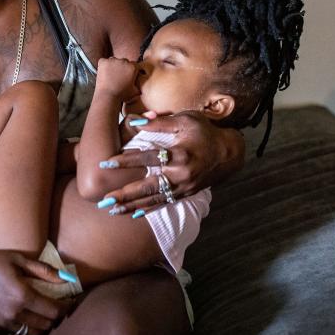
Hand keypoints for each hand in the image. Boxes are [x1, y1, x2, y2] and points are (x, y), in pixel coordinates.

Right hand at [0, 247, 70, 334]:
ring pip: (33, 332)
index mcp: (22, 295)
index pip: (53, 311)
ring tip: (45, 310)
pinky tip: (29, 312)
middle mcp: (15, 312)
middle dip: (57, 315)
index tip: (71, 300)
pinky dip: (29, 326)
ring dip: (43, 323)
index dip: (66, 307)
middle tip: (60, 303)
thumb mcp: (18, 259)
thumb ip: (43, 270)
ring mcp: (5, 321)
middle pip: (46, 324)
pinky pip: (20, 331)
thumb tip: (64, 277)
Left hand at [94, 57, 139, 100]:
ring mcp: (113, 60)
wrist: (107, 96)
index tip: (126, 75)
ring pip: (114, 60)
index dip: (130, 70)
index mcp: (133, 67)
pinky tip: (104, 74)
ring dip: (113, 65)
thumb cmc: (121, 95)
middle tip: (117, 77)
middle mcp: (124, 61)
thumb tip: (140, 84)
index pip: (133, 65)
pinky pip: (103, 61)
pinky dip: (103, 66)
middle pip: (124, 61)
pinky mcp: (103, 62)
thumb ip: (139, 85)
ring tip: (110, 76)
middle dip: (122, 67)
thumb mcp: (135, 91)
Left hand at [98, 111, 245, 211]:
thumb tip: (133, 121)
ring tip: (113, 210)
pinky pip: (164, 203)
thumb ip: (158, 123)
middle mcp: (181, 174)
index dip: (125, 161)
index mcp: (179, 154)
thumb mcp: (185, 120)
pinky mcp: (186, 194)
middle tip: (105, 201)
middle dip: (125, 195)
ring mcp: (184, 187)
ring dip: (132, 205)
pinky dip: (148, 209)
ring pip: (154, 199)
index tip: (106, 164)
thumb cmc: (204, 131)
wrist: (229, 153)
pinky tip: (133, 214)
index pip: (147, 158)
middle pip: (148, 187)